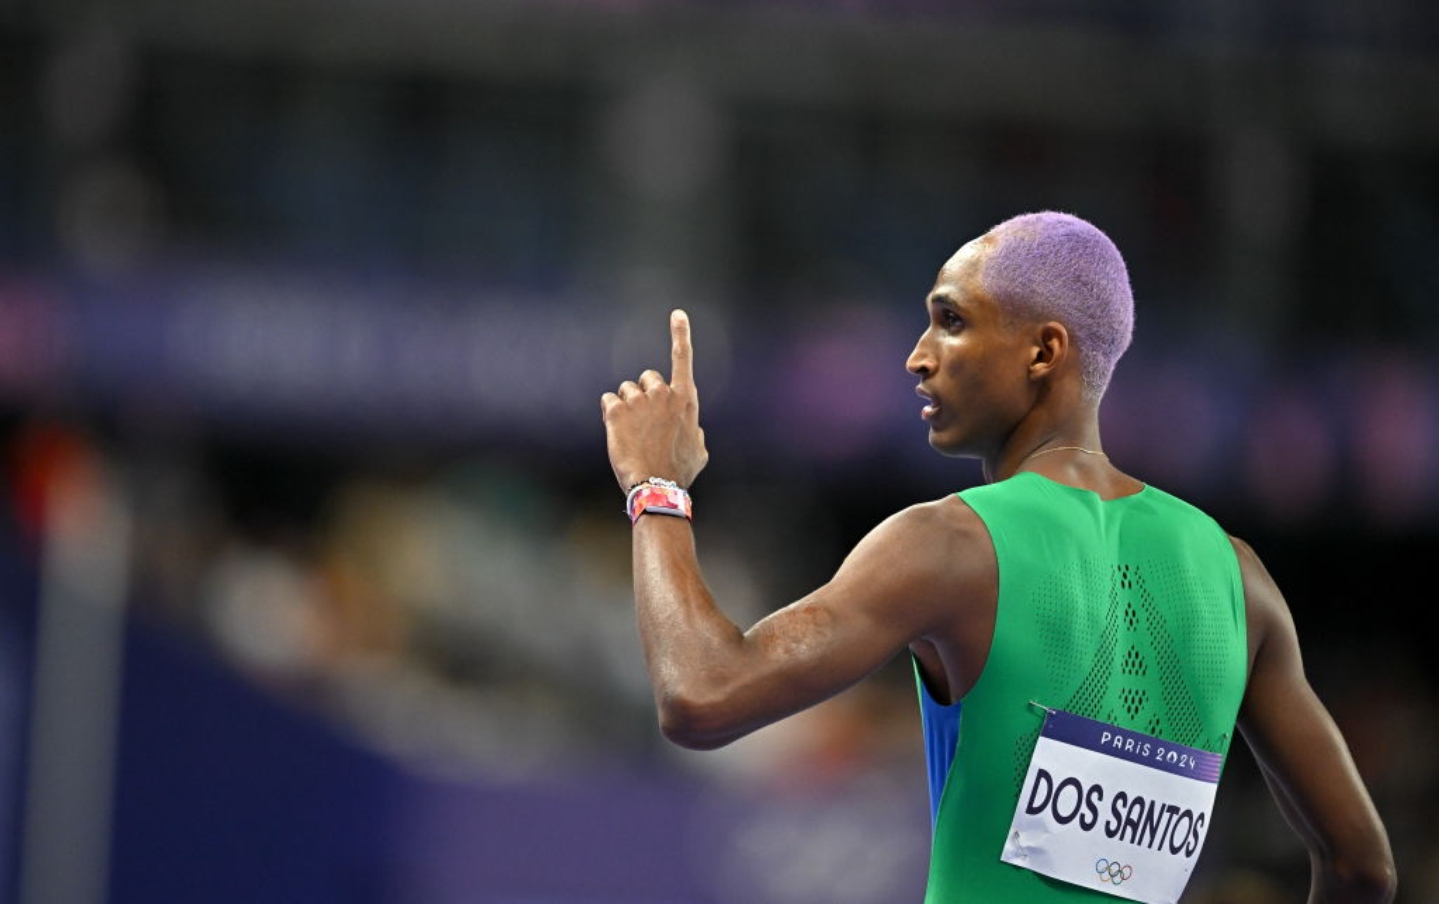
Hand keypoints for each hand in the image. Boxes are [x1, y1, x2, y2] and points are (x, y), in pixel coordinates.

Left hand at [601, 309, 709, 492]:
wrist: (656, 487)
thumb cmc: (680, 472)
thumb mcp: (699, 451)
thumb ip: (696, 432)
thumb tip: (693, 428)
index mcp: (685, 400)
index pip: (683, 359)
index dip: (680, 334)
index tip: (677, 314)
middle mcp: (663, 393)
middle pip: (648, 378)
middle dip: (644, 394)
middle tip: (645, 423)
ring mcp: (639, 400)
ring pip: (626, 391)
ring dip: (626, 407)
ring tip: (632, 434)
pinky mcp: (616, 411)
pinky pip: (608, 401)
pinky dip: (610, 415)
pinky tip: (619, 434)